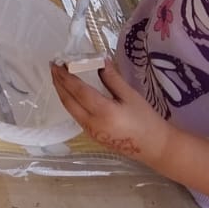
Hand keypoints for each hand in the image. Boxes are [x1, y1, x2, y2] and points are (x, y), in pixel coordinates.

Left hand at [52, 60, 168, 164]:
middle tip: (53, 66)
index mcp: (103, 112)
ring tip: (58, 77)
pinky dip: (69, 102)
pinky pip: (76, 116)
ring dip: (62, 92)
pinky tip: (70, 94)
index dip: (65, 76)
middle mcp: (92, 123)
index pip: (78, 90)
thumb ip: (112, 78)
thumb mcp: (131, 95)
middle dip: (58, 83)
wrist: (154, 147)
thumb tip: (98, 60)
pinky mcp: (92, 136)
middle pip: (68, 101)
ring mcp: (90, 132)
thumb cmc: (145, 119)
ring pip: (70, 109)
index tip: (57, 62)